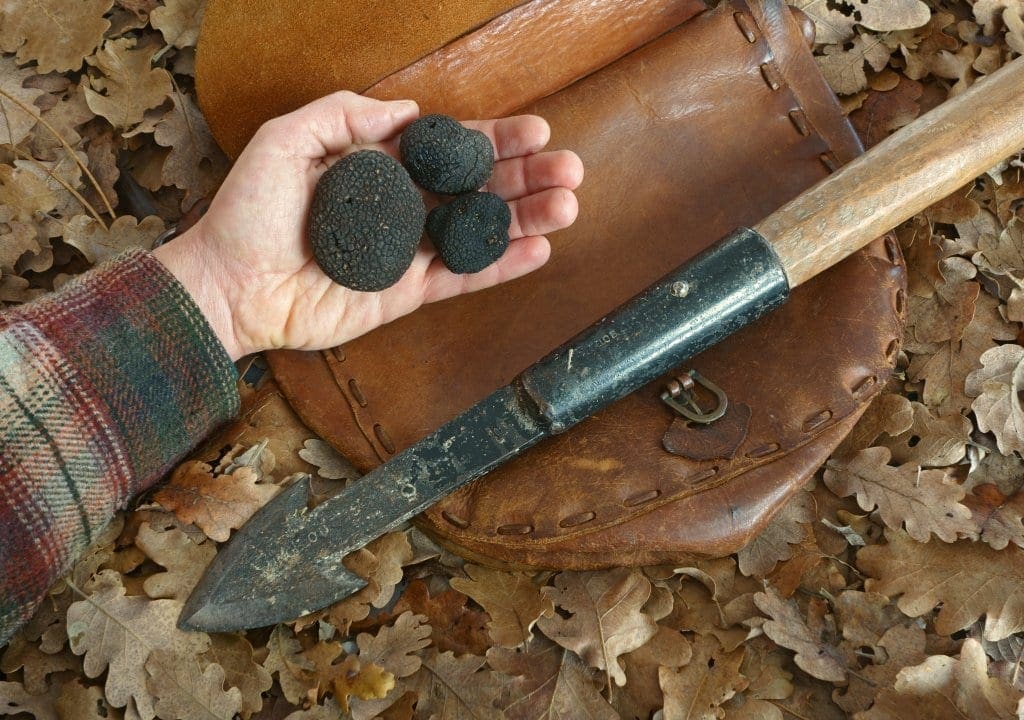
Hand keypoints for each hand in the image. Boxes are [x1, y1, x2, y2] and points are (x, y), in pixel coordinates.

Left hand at [153, 92, 583, 359]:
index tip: (535, 129)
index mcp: (379, 169)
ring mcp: (407, 253)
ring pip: (478, 232)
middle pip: (476, 190)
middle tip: (569, 168)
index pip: (448, 151)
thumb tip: (411, 113)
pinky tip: (538, 249)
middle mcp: (401, 209)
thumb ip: (345, 116)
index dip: (494, 140)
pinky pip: (461, 277)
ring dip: (526, 218)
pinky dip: (500, 265)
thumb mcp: (285, 140)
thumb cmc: (248, 213)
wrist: (229, 285)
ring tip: (568, 204)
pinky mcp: (405, 294)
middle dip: (525, 177)